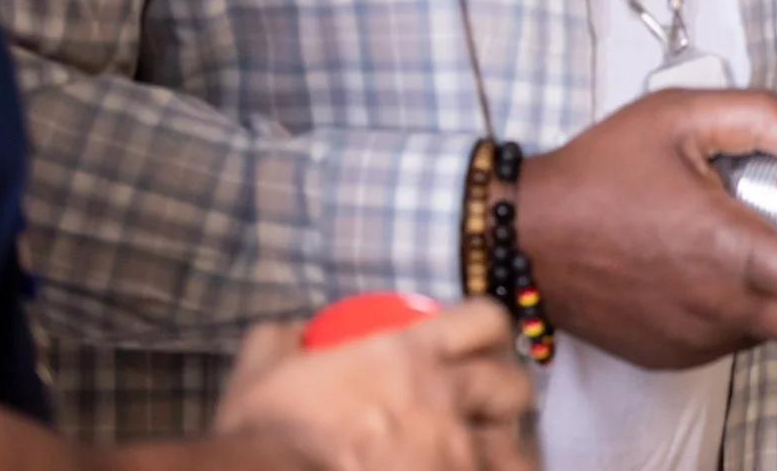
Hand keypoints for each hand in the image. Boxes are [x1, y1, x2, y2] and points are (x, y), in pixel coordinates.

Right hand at [212, 300, 534, 470]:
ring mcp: (455, 453)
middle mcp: (445, 400)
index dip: (490, 330)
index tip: (481, 343)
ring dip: (506, 450)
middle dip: (506, 395)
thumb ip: (280, 341)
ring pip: (516, 448)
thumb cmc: (263, 437)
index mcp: (408, 357)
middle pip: (515, 386)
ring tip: (489, 455)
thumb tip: (294, 329)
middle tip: (486, 407)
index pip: (485, 321)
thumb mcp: (259, 375)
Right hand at [512, 88, 776, 370]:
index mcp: (731, 249)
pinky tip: (734, 271)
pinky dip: (753, 314)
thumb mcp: (678, 116)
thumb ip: (760, 116)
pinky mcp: (672, 354)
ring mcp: (696, 338)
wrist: (523, 235)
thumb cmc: (599, 170)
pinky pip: (734, 340)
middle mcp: (721, 306)